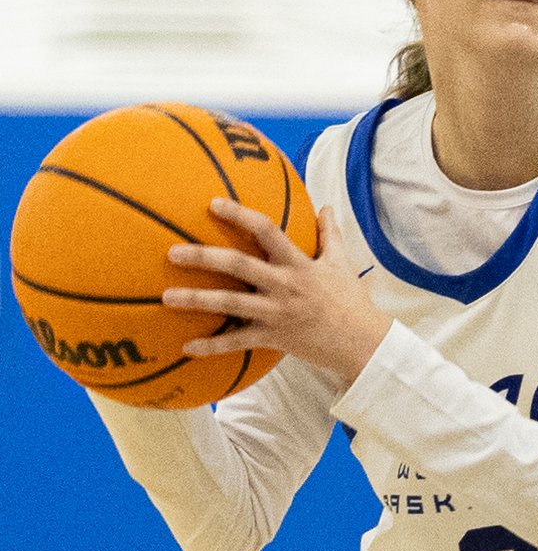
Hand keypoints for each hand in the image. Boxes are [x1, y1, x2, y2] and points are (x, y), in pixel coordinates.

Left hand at [165, 203, 390, 384]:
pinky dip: (211, 345)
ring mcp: (275, 313)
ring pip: (229, 304)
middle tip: (173, 251)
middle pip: (239, 266)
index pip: (267, 230)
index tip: (213, 204)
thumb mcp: (341, 262)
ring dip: (196, 299)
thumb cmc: (349, 298)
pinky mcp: (271, 337)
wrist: (358, 339)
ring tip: (166, 296)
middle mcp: (283, 285)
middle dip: (204, 257)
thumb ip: (330, 233)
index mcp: (298, 263)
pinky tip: (186, 347)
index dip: (240, 215)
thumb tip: (325, 205)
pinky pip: (236, 342)